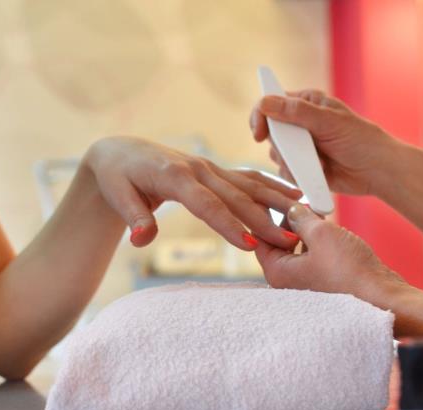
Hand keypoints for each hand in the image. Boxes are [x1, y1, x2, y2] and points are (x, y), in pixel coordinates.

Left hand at [85, 136, 302, 249]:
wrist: (122, 152)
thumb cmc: (118, 177)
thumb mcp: (118, 196)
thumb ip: (133, 217)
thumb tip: (142, 239)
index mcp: (176, 177)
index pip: (207, 205)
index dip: (229, 225)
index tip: (250, 245)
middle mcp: (199, 169)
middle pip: (236, 197)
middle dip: (264, 220)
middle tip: (289, 241)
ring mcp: (210, 168)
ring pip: (249, 185)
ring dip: (276, 201)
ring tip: (304, 215)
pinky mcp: (215, 171)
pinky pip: (247, 178)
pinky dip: (271, 186)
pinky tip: (293, 195)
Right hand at [250, 89, 398, 195]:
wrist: (377, 171)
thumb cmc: (360, 139)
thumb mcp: (329, 122)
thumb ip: (297, 112)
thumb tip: (266, 103)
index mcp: (306, 104)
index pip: (271, 103)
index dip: (260, 115)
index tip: (258, 132)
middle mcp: (300, 124)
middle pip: (270, 131)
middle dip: (278, 145)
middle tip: (290, 155)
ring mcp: (301, 147)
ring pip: (276, 154)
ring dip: (289, 161)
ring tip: (314, 163)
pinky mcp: (303, 168)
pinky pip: (286, 171)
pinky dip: (296, 175)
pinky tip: (316, 173)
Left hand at [254, 203, 404, 302]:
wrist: (382, 297)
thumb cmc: (350, 270)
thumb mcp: (321, 234)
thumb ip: (301, 218)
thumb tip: (292, 209)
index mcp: (277, 273)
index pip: (260, 237)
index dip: (268, 215)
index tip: (281, 198)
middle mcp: (286, 281)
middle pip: (278, 241)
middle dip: (289, 220)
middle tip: (303, 202)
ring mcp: (304, 282)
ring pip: (296, 246)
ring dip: (306, 228)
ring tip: (318, 212)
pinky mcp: (322, 280)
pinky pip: (311, 254)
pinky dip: (317, 239)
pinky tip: (329, 226)